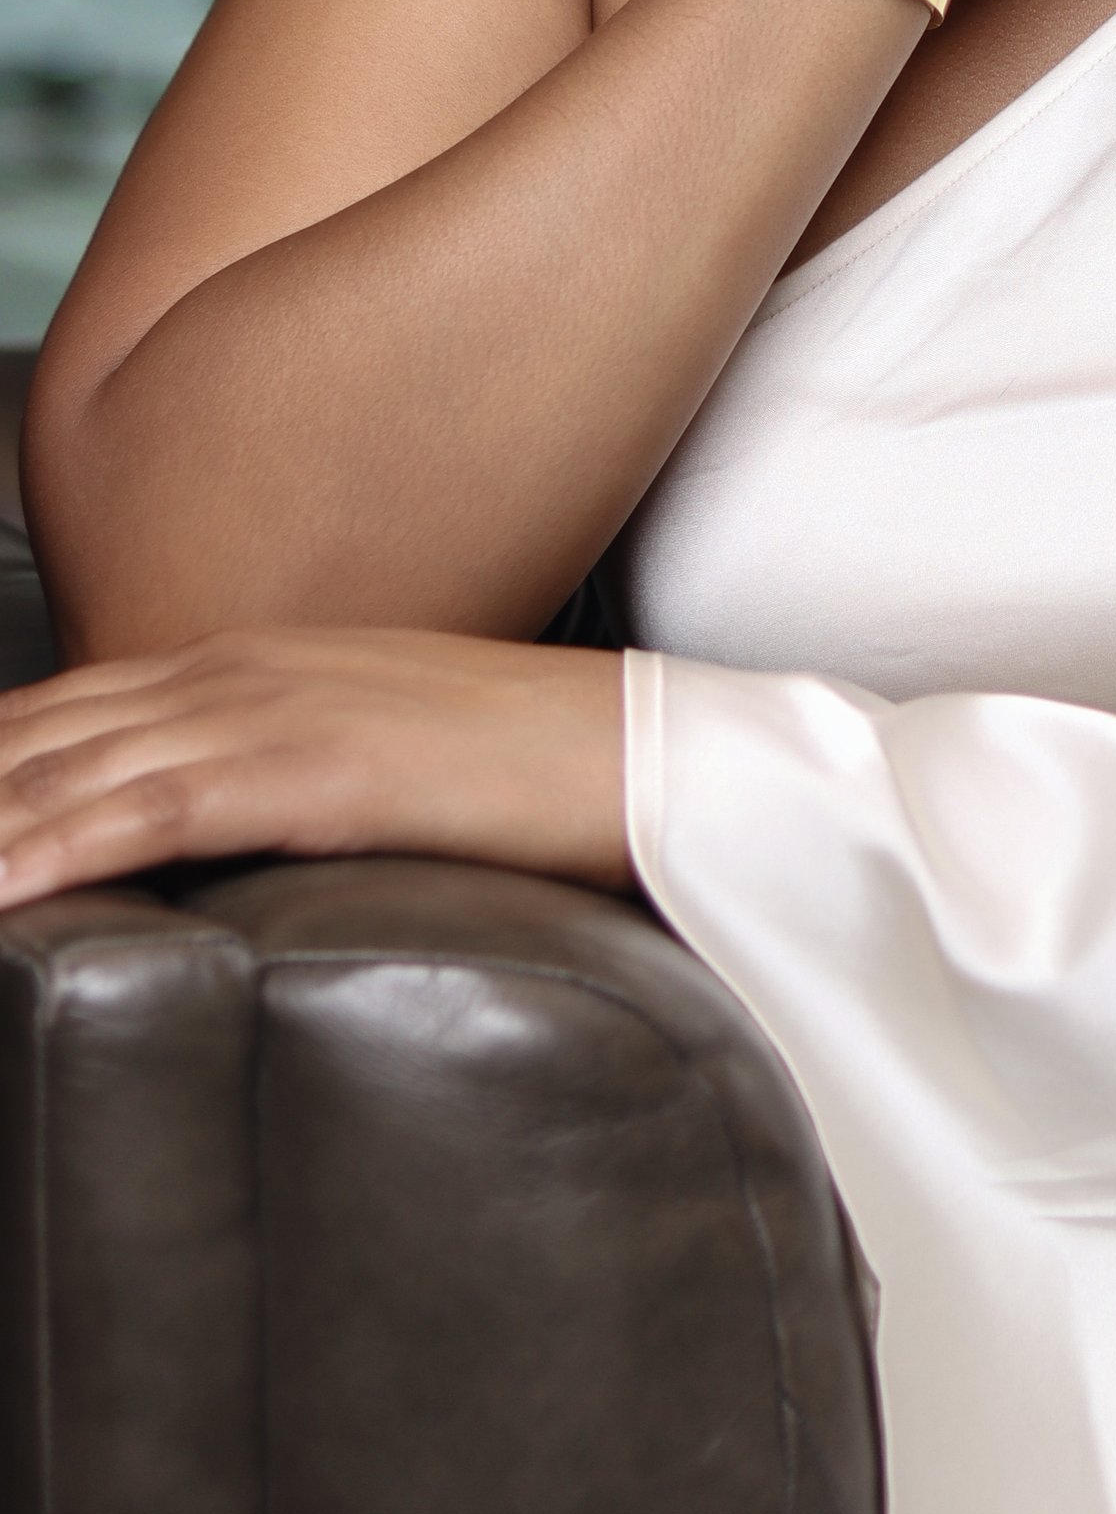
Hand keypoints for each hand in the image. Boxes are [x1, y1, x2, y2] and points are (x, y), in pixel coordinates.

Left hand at [0, 629, 629, 907]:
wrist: (654, 757)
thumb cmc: (530, 774)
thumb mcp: (373, 756)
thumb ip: (278, 772)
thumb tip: (207, 835)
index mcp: (247, 663)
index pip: (49, 716)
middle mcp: (237, 668)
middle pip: (27, 735)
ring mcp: (272, 710)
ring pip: (59, 768)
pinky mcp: (313, 768)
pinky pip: (143, 810)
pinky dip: (45, 851)